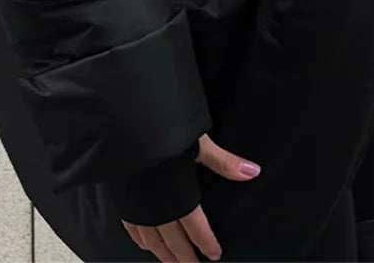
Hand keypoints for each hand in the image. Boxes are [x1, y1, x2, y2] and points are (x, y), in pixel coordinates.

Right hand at [120, 133, 261, 261]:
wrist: (124, 124)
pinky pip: (132, 228)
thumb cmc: (160, 130)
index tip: (214, 254)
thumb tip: (251, 171)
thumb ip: (223, 161)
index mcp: (177, 195)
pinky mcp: (122, 199)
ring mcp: (136, 205)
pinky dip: (141, 240)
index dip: (206, 243)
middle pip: (171, 242)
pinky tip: (145, 243)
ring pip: (150, 241)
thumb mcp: (197, 143)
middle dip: (184, 258)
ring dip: (163, 255)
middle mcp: (155, 207)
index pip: (195, 228)